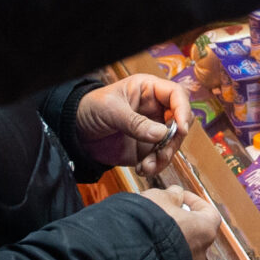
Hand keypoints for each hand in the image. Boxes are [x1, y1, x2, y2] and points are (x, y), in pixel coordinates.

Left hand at [74, 74, 192, 177]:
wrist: (76, 132)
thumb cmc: (91, 109)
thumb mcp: (111, 110)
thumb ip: (135, 122)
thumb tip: (161, 134)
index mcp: (149, 90)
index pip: (176, 95)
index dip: (183, 110)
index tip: (182, 128)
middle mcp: (156, 109)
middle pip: (181, 121)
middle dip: (175, 139)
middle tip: (162, 152)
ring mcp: (153, 130)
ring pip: (173, 143)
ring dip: (164, 157)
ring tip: (146, 165)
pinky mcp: (147, 148)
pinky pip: (161, 158)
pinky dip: (155, 166)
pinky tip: (141, 169)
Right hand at [143, 186, 221, 259]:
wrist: (132, 257)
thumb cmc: (151, 224)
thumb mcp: (160, 199)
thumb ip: (171, 195)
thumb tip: (176, 194)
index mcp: (205, 230)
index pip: (209, 212)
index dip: (194, 201)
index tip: (180, 196)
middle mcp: (201, 253)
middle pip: (195, 232)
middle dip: (181, 220)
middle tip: (165, 210)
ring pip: (181, 248)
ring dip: (170, 237)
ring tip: (152, 227)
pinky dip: (161, 252)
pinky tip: (146, 243)